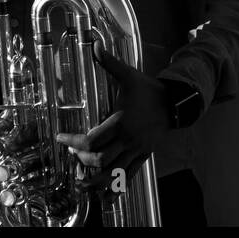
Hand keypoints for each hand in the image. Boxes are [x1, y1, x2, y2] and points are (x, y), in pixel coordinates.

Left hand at [56, 44, 167, 190]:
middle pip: (100, 159)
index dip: (73, 142)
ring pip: (113, 172)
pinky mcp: (143, 155)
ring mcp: (136, 150)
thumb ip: (109, 63)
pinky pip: (129, 176)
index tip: (62, 139)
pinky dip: (115, 186)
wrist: (176, 103)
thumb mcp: (129, 75)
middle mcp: (128, 139)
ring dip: (95, 178)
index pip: (92, 139)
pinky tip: (105, 193)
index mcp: (121, 122)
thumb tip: (95, 44)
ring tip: (83, 178)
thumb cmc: (149, 90)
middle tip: (73, 154)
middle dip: (82, 160)